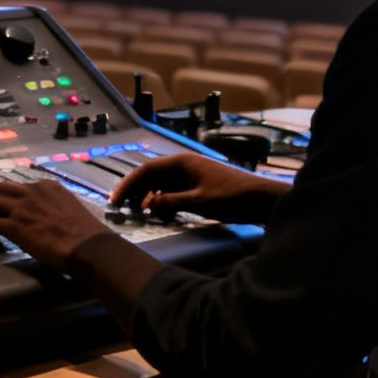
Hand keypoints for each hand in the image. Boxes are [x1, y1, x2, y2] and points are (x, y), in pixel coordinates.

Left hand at [0, 176, 110, 272]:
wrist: (91, 248)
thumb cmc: (87, 237)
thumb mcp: (71, 211)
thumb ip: (55, 209)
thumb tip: (45, 221)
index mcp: (48, 187)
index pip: (18, 187)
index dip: (7, 200)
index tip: (3, 210)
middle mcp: (34, 192)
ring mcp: (23, 207)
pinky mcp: (16, 225)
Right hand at [111, 154, 288, 220]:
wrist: (262, 199)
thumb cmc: (231, 196)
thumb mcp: (198, 201)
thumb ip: (170, 202)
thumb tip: (148, 205)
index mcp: (182, 163)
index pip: (146, 170)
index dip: (128, 184)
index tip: (115, 200)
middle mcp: (184, 166)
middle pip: (151, 176)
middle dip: (135, 192)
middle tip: (122, 209)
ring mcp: (192, 177)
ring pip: (161, 186)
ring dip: (149, 198)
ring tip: (140, 214)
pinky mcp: (199, 188)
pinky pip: (173, 193)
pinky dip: (164, 203)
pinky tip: (162, 215)